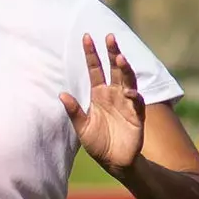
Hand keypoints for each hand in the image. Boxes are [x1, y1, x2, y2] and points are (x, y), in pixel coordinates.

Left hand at [61, 33, 144, 177]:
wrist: (114, 162)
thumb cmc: (97, 143)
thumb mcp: (81, 128)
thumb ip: (74, 111)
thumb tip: (61, 94)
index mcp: (99, 94)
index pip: (95, 69)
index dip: (91, 54)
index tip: (86, 37)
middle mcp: (114, 94)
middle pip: (114, 68)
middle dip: (112, 52)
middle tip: (109, 37)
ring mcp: (126, 103)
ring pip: (127, 80)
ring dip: (125, 68)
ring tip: (120, 57)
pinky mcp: (136, 115)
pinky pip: (137, 101)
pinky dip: (133, 95)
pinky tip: (128, 92)